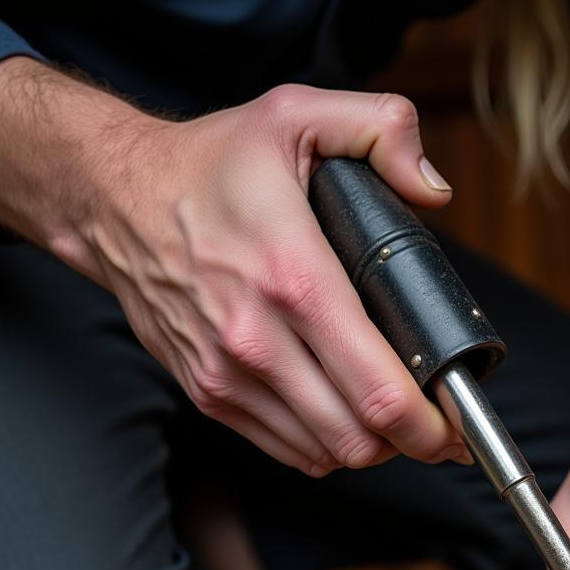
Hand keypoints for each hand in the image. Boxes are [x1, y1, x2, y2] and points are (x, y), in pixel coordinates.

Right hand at [0, 60, 465, 474]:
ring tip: (391, 418)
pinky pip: (288, 451)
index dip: (431, 425)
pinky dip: (326, 446)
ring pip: (325, 454)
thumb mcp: (297, 116)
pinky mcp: (209, 394)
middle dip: (411, 443)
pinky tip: (343, 415)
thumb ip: (382, 130)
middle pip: (358, 439)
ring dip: (369, 446)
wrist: (113, 200)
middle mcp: (258, 340)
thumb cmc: (211, 166)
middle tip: (435, 426)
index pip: (378, 391)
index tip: (457, 425)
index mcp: (295, 278)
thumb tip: (436, 189)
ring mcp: (229, 375)